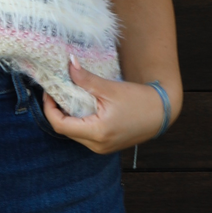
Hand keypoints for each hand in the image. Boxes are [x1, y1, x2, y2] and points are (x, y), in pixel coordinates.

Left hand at [43, 58, 173, 154]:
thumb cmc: (140, 100)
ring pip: (75, 134)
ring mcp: (101, 148)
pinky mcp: (106, 146)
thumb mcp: (110, 88)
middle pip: (66, 130)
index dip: (49, 108)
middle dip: (59, 111)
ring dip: (69, 117)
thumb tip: (69, 64)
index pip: (60, 125)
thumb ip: (87, 79)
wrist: (162, 113)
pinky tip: (84, 108)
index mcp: (97, 132)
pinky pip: (85, 135)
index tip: (49, 92)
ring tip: (71, 98)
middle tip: (58, 92)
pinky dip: (80, 122)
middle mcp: (97, 145)